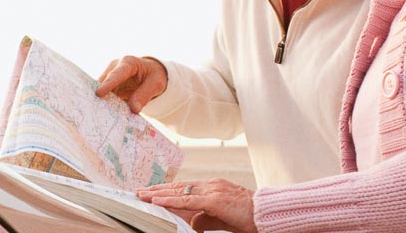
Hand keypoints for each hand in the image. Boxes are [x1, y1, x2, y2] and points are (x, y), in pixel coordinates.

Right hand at [94, 56, 166, 112]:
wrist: (151, 72)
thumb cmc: (154, 75)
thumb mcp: (156, 84)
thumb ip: (144, 95)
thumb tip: (133, 109)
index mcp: (128, 63)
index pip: (116, 75)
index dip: (107, 84)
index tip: (98, 93)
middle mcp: (115, 67)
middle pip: (104, 82)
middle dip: (101, 96)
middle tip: (98, 111)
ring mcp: (110, 75)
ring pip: (102, 90)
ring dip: (102, 102)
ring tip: (102, 115)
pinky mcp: (108, 84)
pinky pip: (104, 95)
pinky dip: (105, 104)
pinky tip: (106, 114)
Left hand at [137, 178, 256, 232]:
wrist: (265, 215)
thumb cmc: (247, 217)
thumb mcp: (221, 217)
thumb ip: (205, 218)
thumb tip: (192, 222)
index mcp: (213, 187)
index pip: (185, 187)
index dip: (167, 190)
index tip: (153, 192)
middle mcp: (211, 185)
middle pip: (179, 186)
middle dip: (158, 189)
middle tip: (140, 192)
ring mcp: (212, 190)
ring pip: (180, 190)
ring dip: (159, 193)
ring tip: (143, 195)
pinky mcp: (214, 199)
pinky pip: (187, 200)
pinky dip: (171, 199)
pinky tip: (158, 200)